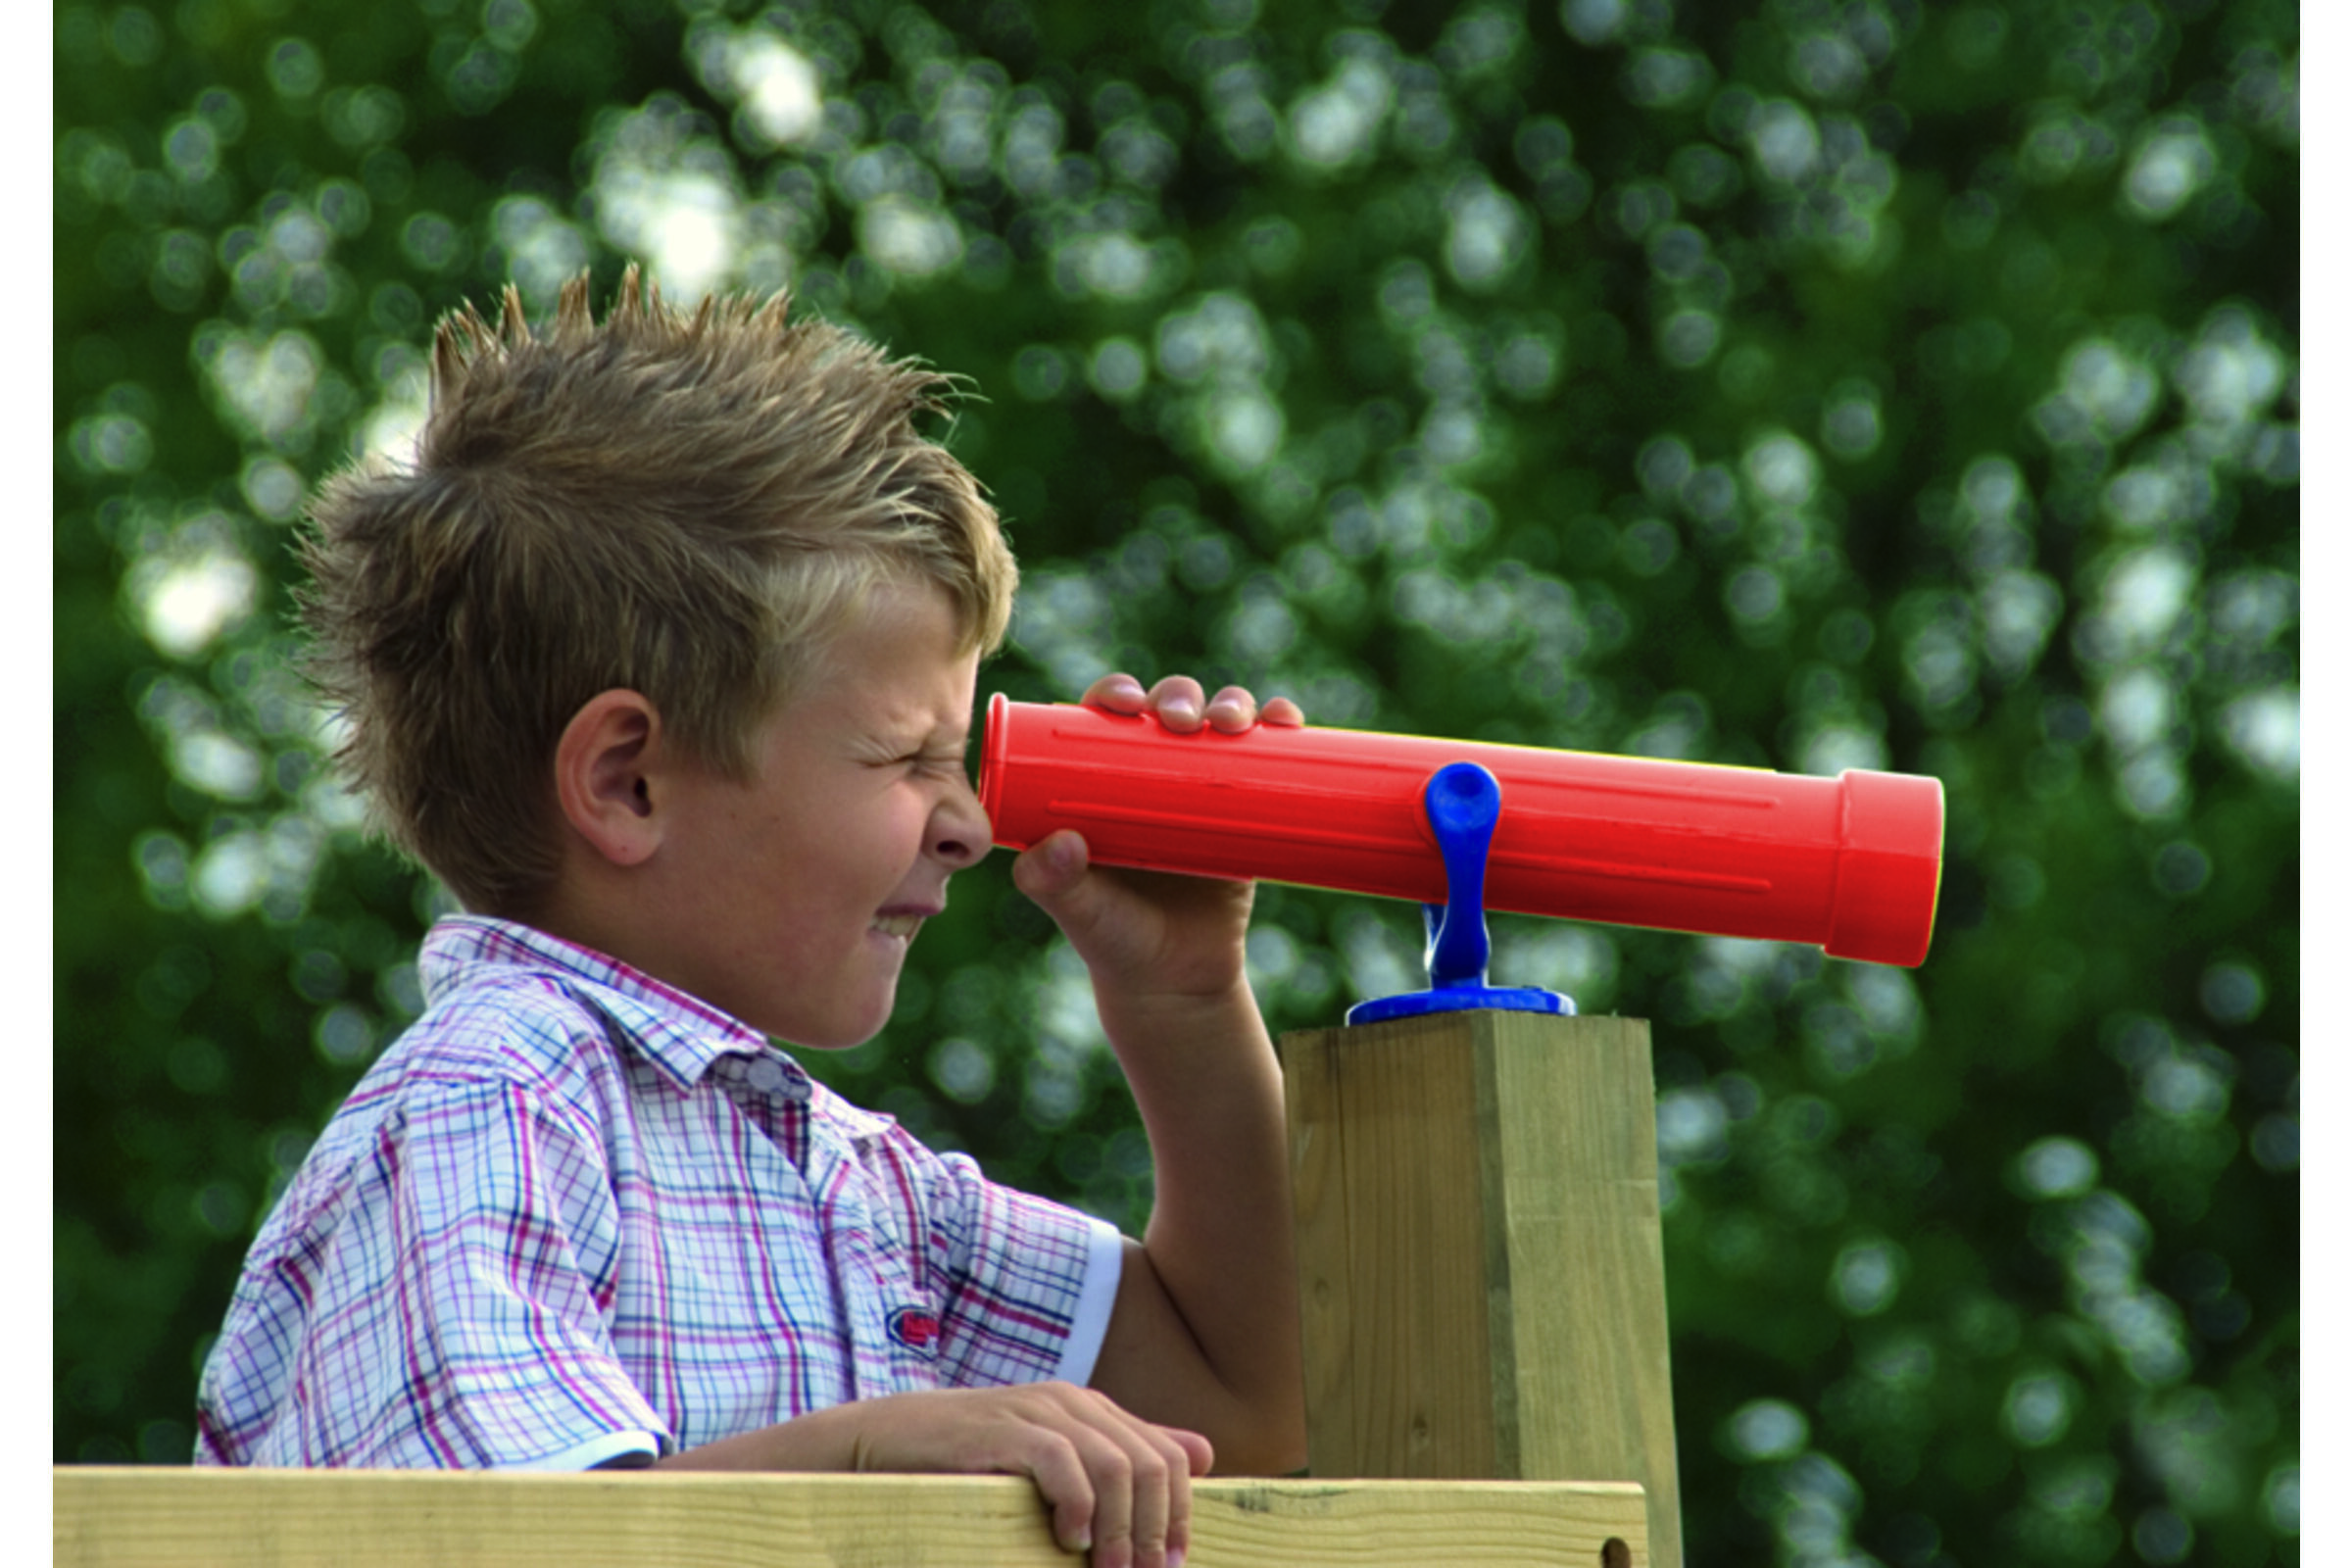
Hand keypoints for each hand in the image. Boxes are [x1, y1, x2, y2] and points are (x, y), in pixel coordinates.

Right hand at [844, 1383, 1211, 1567]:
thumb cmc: (974, 1462)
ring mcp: (1038, 1412)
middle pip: (1150, 1465)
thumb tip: (1204, 1453)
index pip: (1166, 1455)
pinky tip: (1069, 1540)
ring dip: (1121, 1531)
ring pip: (1115, 1467)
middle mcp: (1072, 1403)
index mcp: (1091, 1409)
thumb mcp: (1056, 1456)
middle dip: (1155, 1530)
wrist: (889, 1441)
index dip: (1180, 1513)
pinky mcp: (1004, 1430)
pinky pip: (1062, 1464)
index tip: (1172, 1566)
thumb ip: (1125, 1453)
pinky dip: (1077, 1507)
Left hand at [1011, 674, 1302, 1009]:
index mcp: (1100, 782)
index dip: (1114, 693)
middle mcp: (1152, 774)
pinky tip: (1287, 720)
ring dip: (1231, 704)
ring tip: (1235, 722)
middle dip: (1179, 696)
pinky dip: (1279, 730)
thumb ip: (1055, 885)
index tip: (1124, 702)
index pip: (1103, 718)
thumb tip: (1057, 846)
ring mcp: (1203, 788)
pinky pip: (1265, 759)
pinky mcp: (1247, 810)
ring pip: (1217, 723)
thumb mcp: (1080, 913)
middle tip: (1184, 720)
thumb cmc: (1115, 942)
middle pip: (1166, 708)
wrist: (1177, 984)